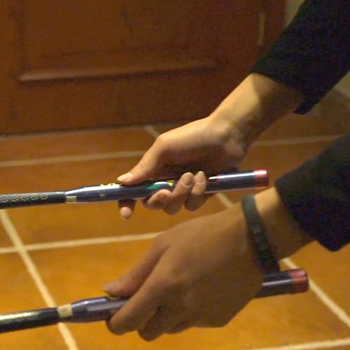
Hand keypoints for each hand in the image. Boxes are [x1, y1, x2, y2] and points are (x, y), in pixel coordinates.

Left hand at [104, 188, 311, 340]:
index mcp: (162, 287)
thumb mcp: (162, 246)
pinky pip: (193, 323)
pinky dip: (189, 312)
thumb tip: (110, 292)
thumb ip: (136, 274)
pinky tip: (200, 289)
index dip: (115, 322)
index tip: (112, 316)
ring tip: (178, 288)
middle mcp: (180, 308)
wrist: (250, 239)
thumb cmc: (201, 235)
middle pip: (147, 332)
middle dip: (141, 320)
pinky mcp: (219, 320)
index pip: (128, 321)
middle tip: (146, 300)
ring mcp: (201, 317)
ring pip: (170, 328)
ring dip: (165, 316)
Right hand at [118, 115, 247, 218]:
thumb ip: (145, 166)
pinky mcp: (200, 194)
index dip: (127, 203)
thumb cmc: (192, 136)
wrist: (226, 135)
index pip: (134, 191)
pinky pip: (192, 206)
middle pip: (152, 204)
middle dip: (158, 200)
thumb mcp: (165, 147)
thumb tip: (122, 182)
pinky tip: (204, 177)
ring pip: (173, 208)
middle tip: (166, 191)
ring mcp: (183, 190)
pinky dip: (197, 193)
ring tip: (193, 175)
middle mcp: (165, 182)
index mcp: (153, 170)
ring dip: (182, 194)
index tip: (127, 214)